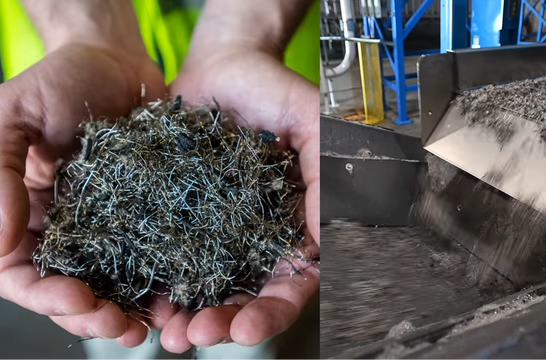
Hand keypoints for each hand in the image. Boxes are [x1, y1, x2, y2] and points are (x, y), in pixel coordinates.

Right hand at [0, 43, 166, 346]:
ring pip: (113, 283)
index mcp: (23, 215)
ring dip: (129, 310)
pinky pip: (154, 256)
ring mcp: (109, 226)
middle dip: (92, 314)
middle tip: (122, 327)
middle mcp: (66, 229)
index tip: (78, 300)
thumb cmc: (58, 80)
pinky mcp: (149, 216)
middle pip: (70, 290)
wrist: (117, 61)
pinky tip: (181, 294)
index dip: (45, 297)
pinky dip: (163, 280)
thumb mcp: (14, 115)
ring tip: (153, 326)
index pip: (21, 273)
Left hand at [162, 48, 319, 351]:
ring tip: (168, 332)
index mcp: (293, 225)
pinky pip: (166, 259)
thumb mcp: (309, 122)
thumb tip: (319, 243)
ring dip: (188, 317)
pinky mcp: (176, 219)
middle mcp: (254, 238)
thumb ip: (323, 174)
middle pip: (246, 296)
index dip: (273, 309)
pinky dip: (157, 287)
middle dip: (224, 322)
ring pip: (205, 288)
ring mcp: (214, 232)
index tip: (248, 327)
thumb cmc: (273, 91)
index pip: (292, 282)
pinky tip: (144, 303)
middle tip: (196, 335)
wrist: (222, 66)